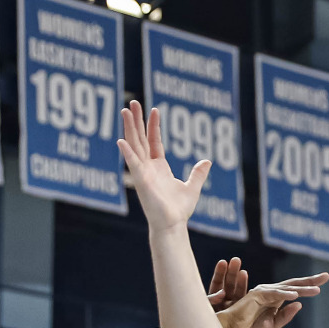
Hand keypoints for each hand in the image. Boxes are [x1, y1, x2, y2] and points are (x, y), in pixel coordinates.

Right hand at [118, 101, 208, 230]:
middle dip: (136, 121)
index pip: (153, 141)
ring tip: (125, 110)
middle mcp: (148, 167)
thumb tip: (207, 160)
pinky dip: (127, 153)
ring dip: (129, 128)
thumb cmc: (179, 210)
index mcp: (159, 167)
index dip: (153, 125)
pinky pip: (132, 164)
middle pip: (140, 138)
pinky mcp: (140, 181)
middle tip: (132, 103)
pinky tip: (121, 140)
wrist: (173, 225)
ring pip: (134, 145)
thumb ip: (198, 173)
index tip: (153, 109)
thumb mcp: (192, 187)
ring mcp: (142, 172)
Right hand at [217, 272, 326, 327]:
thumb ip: (286, 316)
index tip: (324, 281)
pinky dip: (285, 294)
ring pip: (287, 289)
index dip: (309, 285)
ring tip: (317, 290)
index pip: (295, 289)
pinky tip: (296, 296)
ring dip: (302, 290)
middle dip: (310, 280)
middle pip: (294, 284)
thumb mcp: (273, 325)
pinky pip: (274, 294)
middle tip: (326, 276)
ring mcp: (264, 292)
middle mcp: (271, 292)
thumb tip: (299, 304)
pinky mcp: (256, 295)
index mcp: (275, 298)